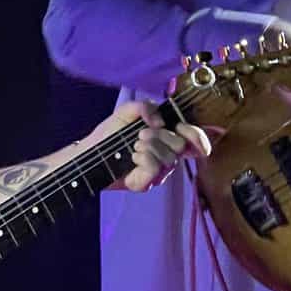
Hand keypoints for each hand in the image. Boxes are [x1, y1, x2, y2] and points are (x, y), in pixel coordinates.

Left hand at [96, 100, 212, 192]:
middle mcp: (166, 155)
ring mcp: (157, 172)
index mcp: (166, 137)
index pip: (193, 139)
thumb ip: (145, 106)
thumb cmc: (110, 132)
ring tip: (134, 145)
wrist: (91, 149)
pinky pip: (155, 170)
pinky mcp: (145, 183)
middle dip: (162, 136)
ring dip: (149, 147)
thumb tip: (160, 121)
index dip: (199, 137)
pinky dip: (144, 159)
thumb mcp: (127, 111)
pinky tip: (133, 156)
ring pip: (169, 159)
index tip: (186, 131)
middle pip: (181, 146)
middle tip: (141, 134)